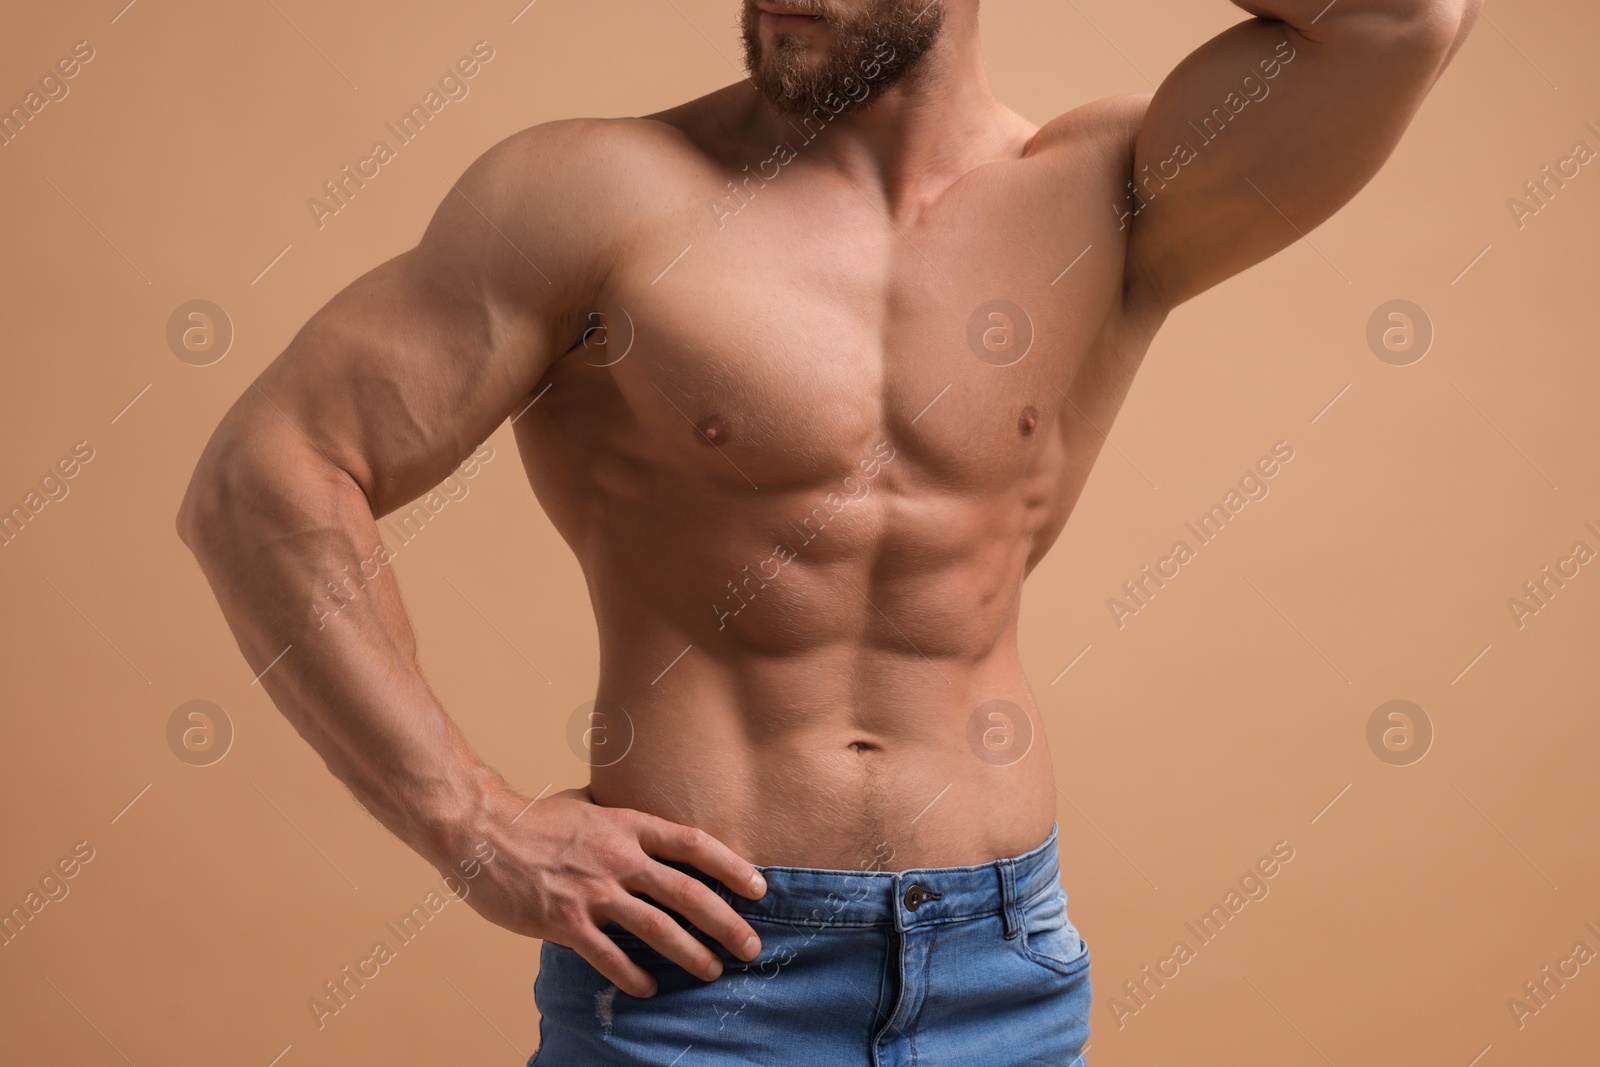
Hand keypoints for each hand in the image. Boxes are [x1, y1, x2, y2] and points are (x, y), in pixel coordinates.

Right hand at [455, 787, 766, 996]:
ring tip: (712, 970)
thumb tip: (644, 821)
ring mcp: (592, 891)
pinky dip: (632, 975)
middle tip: (749, 945)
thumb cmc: (532, 818)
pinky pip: (608, 956)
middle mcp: (617, 857)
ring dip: (690, 953)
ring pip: (656, 928)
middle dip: (725, 922)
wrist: (480, 832)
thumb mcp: (586, 804)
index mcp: (627, 825)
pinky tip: (648, 989)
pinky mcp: (564, 921)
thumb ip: (618, 814)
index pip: (693, 844)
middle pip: (686, 892)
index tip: (757, 887)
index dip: (731, 866)